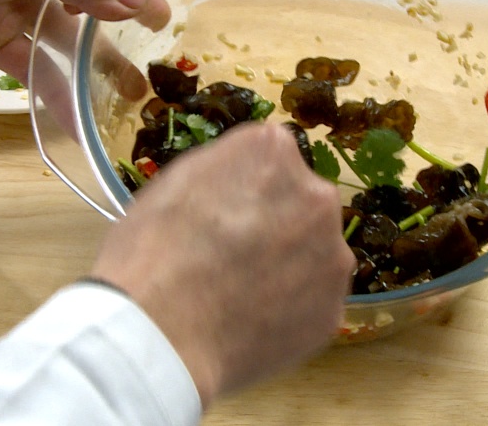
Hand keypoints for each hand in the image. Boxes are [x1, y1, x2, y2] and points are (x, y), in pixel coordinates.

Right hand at [90, 123, 356, 405]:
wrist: (162, 335)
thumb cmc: (153, 251)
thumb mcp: (176, 180)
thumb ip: (227, 167)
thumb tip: (245, 178)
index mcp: (274, 151)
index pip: (271, 157)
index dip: (245, 187)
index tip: (223, 210)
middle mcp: (317, 195)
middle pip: (301, 202)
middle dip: (277, 221)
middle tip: (236, 253)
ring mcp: (333, 255)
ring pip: (314, 252)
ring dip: (290, 264)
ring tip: (244, 293)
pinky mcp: (334, 308)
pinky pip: (314, 299)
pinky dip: (292, 307)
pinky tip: (255, 320)